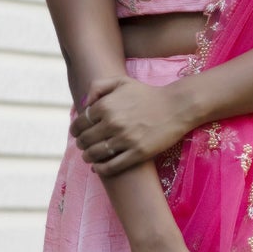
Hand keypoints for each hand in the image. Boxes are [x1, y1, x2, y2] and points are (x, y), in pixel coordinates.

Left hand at [71, 77, 191, 175]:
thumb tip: (84, 105)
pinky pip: (112, 167)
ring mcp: (125, 139)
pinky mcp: (138, 153)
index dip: (76, 130)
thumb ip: (98, 87)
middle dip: (81, 144)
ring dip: (88, 157)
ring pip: (95, 154)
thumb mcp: (122, 81)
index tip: (77, 134)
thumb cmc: (147, 94)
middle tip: (83, 146)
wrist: (177, 106)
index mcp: (106, 105)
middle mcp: (113, 122)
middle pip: (85, 140)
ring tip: (88, 157)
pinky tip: (98, 168)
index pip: (80, 123)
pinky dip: (101, 169)